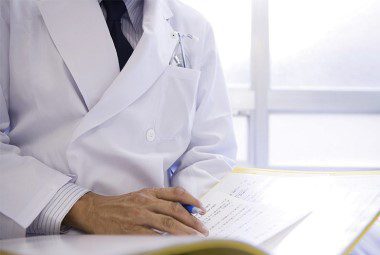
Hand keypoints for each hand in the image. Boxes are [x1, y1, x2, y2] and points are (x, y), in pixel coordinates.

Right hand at [63, 187, 207, 235]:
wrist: (95, 210)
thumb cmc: (120, 205)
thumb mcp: (140, 196)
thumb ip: (158, 200)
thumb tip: (181, 208)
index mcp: (149, 192)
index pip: (176, 193)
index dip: (192, 200)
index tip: (202, 209)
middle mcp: (146, 202)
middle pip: (176, 211)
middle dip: (193, 221)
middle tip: (203, 229)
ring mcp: (139, 216)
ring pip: (168, 224)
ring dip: (185, 232)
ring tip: (196, 238)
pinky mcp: (131, 230)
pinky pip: (153, 236)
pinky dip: (166, 240)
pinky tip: (176, 244)